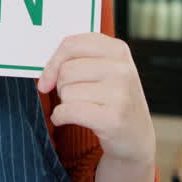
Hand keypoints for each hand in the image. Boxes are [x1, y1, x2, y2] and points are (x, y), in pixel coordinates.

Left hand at [37, 33, 155, 166]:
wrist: (136, 137)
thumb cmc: (113, 99)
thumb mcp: (104, 70)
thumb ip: (76, 61)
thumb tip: (45, 78)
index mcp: (118, 50)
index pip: (71, 44)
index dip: (53, 62)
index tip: (48, 78)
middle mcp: (122, 69)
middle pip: (66, 70)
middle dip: (62, 86)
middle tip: (78, 97)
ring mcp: (120, 94)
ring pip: (66, 92)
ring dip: (65, 104)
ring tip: (84, 108)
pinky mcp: (113, 118)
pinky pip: (67, 111)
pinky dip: (60, 117)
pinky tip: (70, 120)